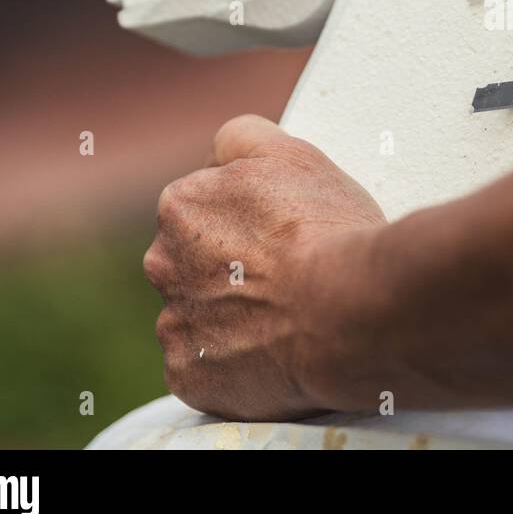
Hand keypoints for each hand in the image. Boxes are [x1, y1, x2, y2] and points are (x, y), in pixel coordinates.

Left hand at [143, 115, 385, 419]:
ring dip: (233, 317)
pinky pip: (207, 369)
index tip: (283, 233)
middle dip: (231, 268)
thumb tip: (222, 150)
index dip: (250, 219)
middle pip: (196, 263)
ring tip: (289, 318)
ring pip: (201, 317)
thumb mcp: (294, 152)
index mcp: (181, 205)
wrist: (350, 312)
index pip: (207, 206)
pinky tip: (275, 353)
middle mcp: (163, 264)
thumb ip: (244, 137)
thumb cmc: (327, 230)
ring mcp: (174, 324)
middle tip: (288, 274)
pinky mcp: (190, 376)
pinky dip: (235, 365)